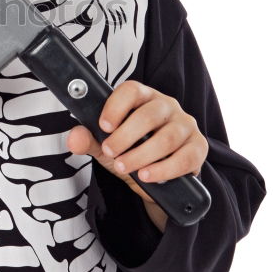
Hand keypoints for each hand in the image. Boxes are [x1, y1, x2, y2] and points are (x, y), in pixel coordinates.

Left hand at [66, 80, 208, 228]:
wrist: (157, 181)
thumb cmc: (131, 152)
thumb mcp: (106, 148)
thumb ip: (90, 141)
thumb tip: (74, 137)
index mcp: (143, 98)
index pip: (132, 90)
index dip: (116, 106)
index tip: (104, 126)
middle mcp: (167, 107)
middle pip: (149, 115)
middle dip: (125, 136)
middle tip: (110, 152)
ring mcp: (186, 126)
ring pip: (167, 138)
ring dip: (141, 155)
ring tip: (123, 167)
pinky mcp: (198, 148)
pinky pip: (185, 157)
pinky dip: (164, 169)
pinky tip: (147, 176)